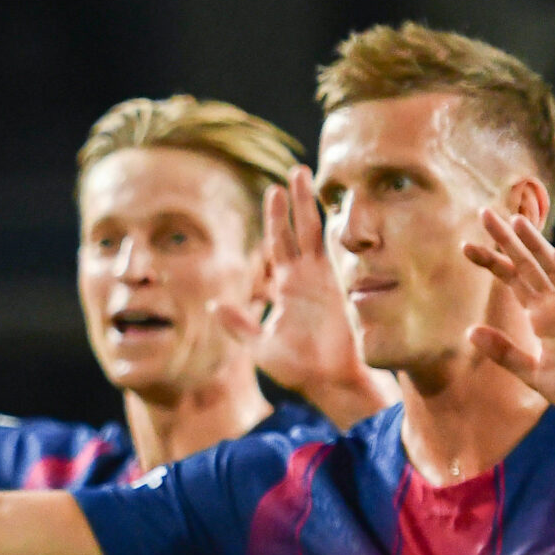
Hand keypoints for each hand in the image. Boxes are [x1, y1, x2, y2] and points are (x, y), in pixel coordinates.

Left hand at [217, 169, 396, 424]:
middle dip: (295, 203)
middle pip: (298, 232)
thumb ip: (240, 324)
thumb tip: (213, 305)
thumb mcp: (261, 345)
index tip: (272, 192)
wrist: (330, 382)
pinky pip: (333, 253)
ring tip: (305, 177)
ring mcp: (325, 280)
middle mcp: (305, 279)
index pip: (278, 246)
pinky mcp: (340, 288)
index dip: (276, 221)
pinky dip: (331, 231)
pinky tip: (330, 206)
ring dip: (309, 207)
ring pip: (315, 235)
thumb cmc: (298, 368)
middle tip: (294, 172)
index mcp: (286, 288)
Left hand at [464, 212, 554, 425]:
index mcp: (542, 317)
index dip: (492, 262)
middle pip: (529, 266)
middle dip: (507, 241)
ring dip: (538, 247)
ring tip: (517, 221)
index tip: (464, 246)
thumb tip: (468, 331)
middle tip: (484, 213)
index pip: (513, 280)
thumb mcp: (534, 374)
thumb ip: (504, 353)